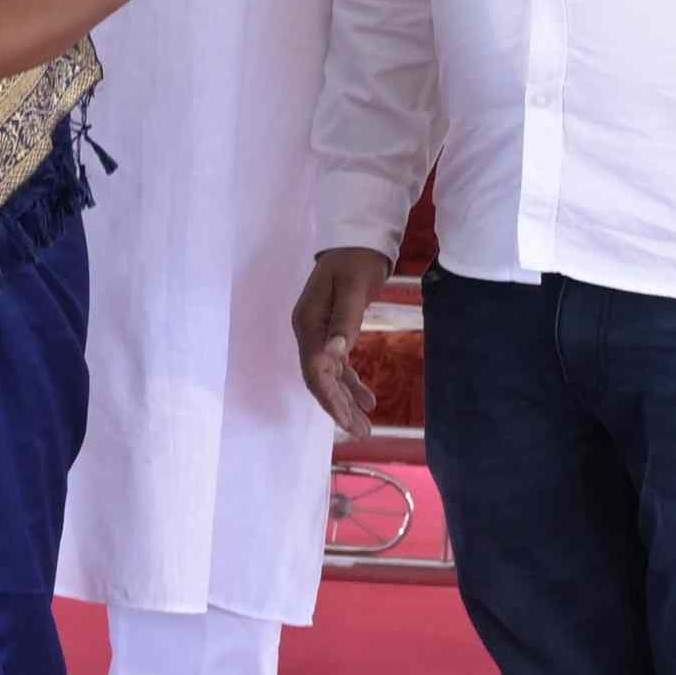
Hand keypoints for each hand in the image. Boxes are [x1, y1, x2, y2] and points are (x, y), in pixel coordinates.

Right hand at [293, 246, 399, 430]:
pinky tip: (368, 401)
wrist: (359, 242)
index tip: (346, 420)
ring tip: (364, 426)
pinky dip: (352, 384)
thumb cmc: (356, 261)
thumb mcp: (353, 288)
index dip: (329, 397)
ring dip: (346, 401)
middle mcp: (309, 332)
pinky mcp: (333, 333)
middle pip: (320, 379)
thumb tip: (336, 354)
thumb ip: (345, 321)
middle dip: (338, 407)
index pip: (315, 369)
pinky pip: (339, 366)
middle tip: (360, 432)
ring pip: (330, 377)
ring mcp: (319, 334)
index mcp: (307, 322)